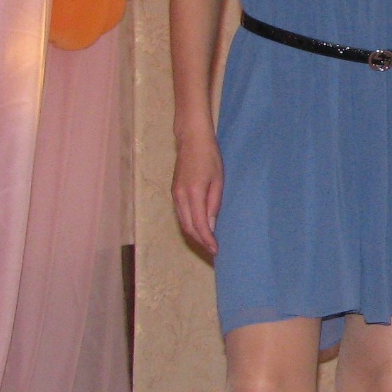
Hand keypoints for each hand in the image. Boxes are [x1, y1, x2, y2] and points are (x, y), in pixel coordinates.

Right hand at [172, 130, 223, 254]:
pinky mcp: (174, 192)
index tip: (216, 250)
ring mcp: (175, 195)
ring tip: (207, 243)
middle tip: (213, 251)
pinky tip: (199, 229)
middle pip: (188, 227)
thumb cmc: (210, 157)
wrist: (191, 139)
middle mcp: (180, 197)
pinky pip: (181, 215)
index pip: (200, 225)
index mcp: (194, 193)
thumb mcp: (218, 180)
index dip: (207, 240)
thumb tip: (210, 226)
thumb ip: (214, 204)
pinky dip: (189, 225)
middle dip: (200, 242)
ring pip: (183, 223)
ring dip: (194, 235)